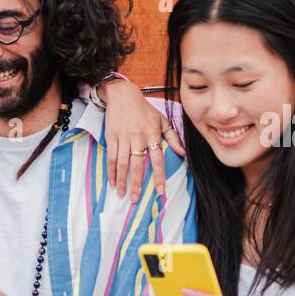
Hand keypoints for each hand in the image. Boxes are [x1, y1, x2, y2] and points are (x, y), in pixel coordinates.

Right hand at [99, 79, 184, 200]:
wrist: (123, 96)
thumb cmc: (144, 109)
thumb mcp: (162, 120)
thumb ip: (173, 137)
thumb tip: (183, 153)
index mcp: (152, 135)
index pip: (157, 159)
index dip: (159, 176)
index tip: (160, 190)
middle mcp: (138, 138)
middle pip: (136, 165)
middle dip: (136, 184)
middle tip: (135, 199)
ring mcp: (123, 138)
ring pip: (122, 164)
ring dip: (121, 180)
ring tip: (122, 194)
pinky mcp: (112, 138)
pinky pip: (111, 158)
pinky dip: (111, 171)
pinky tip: (112, 182)